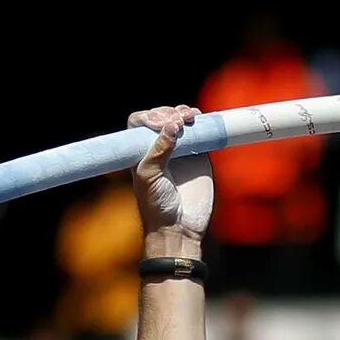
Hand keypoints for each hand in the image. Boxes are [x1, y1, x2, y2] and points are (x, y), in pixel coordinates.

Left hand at [129, 104, 214, 239]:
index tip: (159, 123)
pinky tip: (198, 118)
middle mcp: (159, 148)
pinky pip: (199, 135)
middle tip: (176, 121)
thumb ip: (159, 151)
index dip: (148, 117)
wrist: (179, 227)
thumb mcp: (149, 177)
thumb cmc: (156, 205)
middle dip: (168, 113)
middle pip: (161, 118)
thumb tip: (171, 125)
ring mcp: (180, 151)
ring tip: (189, 116)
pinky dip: (199, 124)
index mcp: (141, 152)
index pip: (140, 123)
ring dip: (182, 113)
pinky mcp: (199, 157)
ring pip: (180, 122)